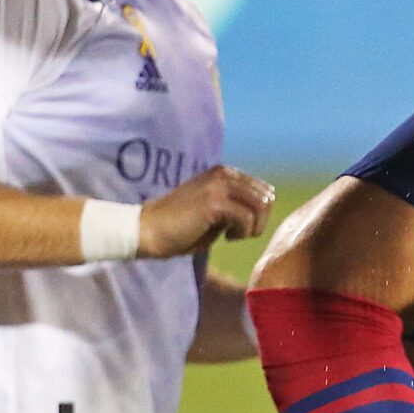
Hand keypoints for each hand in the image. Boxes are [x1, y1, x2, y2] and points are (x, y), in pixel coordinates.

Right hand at [139, 165, 275, 257]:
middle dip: (259, 221)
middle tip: (239, 235)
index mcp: (224, 174)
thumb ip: (236, 209)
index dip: (258, 215)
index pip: (263, 190)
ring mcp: (219, 186)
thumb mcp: (214, 214)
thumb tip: (262, 214)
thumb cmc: (179, 230)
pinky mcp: (214, 202)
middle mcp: (224, 174)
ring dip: (253, 227)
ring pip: (262, 205)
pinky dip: (243, 232)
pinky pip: (247, 217)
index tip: (239, 229)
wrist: (146, 231)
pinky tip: (226, 238)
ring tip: (233, 236)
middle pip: (267, 197)